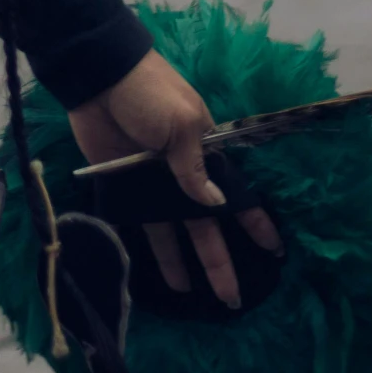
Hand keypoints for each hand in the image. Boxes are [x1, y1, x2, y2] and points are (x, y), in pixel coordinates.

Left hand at [69, 50, 281, 307]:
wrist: (98, 75)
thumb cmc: (149, 92)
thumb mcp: (181, 123)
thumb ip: (194, 167)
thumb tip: (215, 203)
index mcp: (202, 150)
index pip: (232, 194)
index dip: (252, 221)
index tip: (273, 251)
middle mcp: (178, 170)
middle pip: (202, 223)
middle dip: (217, 258)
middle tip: (231, 297)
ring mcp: (149, 178)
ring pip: (169, 227)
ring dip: (179, 258)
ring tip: (189, 293)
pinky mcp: (120, 182)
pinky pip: (136, 217)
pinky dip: (143, 240)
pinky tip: (148, 267)